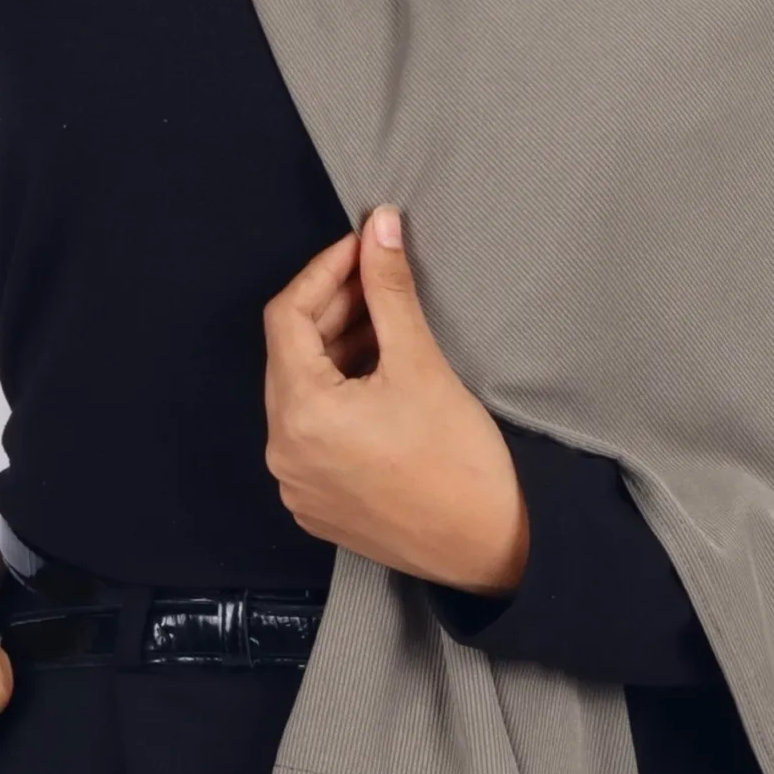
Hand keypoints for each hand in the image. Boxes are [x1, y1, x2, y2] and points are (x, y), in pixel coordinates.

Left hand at [262, 206, 529, 594]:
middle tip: (378, 279)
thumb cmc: (459, 462)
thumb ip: (390, 289)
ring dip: (337, 352)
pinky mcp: (316, 503)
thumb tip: (380, 226)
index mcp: (299, 414)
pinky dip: (338, 397)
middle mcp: (283, 452)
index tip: (361, 247)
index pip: (286, 316)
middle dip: (333, 310)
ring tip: (387, 328)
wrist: (490, 548)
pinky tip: (380, 381)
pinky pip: (313, 432)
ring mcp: (296, 484)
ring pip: (301, 393)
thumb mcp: (420, 362)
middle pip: (290, 355)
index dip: (323, 272)